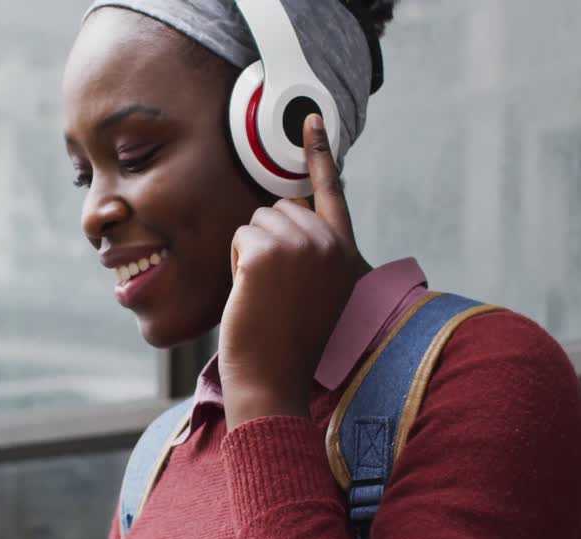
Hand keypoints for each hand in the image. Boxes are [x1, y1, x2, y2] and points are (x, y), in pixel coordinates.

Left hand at [220, 113, 369, 429]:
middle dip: (265, 242)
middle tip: (273, 289)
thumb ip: (310, 253)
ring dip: (249, 253)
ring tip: (264, 293)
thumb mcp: (313, 292)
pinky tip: (251, 292)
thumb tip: (282, 213)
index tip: (311, 119)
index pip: (331, 193)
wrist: (273, 377)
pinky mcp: (270, 250)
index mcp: (344, 254)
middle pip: (279, 209)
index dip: (320, 153)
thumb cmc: (285, 342)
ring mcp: (302, 244)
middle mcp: (330, 243)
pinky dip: (236, 263)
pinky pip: (240, 236)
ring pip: (257, 221)